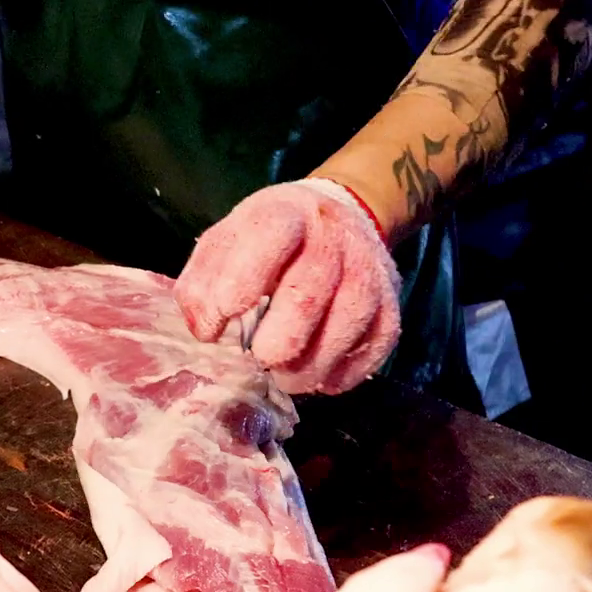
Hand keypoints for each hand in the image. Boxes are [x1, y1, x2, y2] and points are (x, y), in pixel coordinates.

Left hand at [174, 177, 401, 394]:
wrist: (337, 219)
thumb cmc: (268, 242)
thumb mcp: (226, 241)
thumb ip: (201, 283)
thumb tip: (206, 331)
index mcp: (285, 215)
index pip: (270, 237)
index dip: (243, 278)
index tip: (225, 313)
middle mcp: (332, 240)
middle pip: (308, 296)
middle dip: (276, 341)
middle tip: (258, 359)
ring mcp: (368, 272)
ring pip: (344, 328)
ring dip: (307, 367)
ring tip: (282, 375)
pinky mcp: (390, 307)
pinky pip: (371, 350)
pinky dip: (340, 375)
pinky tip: (316, 376)